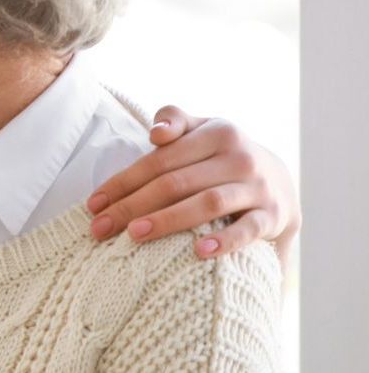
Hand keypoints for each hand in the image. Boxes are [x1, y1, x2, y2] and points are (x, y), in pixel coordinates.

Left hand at [87, 106, 299, 267]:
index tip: (93, 205)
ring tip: (134, 235)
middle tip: (101, 228)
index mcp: (217, 133)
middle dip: (133, 206)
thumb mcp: (202, 130)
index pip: (159, 160)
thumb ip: (174, 120)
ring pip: (207, 203)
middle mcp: (239, 157)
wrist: (279, 180)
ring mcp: (257, 187)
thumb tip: (155, 133)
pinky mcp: (273, 215)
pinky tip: (199, 251)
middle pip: (176, 183)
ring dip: (168, 220)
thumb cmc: (221, 156)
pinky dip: (225, 241)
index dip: (123, 182)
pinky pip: (248, 229)